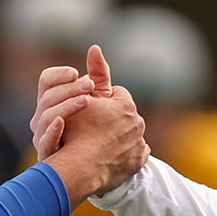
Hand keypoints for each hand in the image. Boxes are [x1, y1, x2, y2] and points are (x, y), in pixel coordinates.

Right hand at [30, 45, 114, 158]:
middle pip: (47, 98)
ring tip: (86, 100)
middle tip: (90, 85)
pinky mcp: (48, 156)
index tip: (75, 72)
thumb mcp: (99, 101)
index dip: (59, 75)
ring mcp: (42, 138)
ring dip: (65, 106)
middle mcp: (42, 119)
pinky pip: (44, 144)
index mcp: (51, 102)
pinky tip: (62, 122)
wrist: (95, 169)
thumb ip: (98, 76)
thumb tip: (95, 48)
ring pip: (45, 118)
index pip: (46, 81)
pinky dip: (52, 132)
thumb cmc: (96, 132)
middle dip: (69, 89)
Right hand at [45, 83, 148, 200]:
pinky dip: (124, 153)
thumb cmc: (77, 131)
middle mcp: (137, 123)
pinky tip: (110, 156)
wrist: (81, 168)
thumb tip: (95, 47)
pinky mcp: (138, 162)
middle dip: (112, 118)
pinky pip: (134, 154)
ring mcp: (139, 144)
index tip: (90, 108)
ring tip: (100, 142)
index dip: (101, 100)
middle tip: (94, 127)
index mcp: (126, 105)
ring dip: (119, 136)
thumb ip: (93, 73)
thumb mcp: (82, 97)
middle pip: (124, 115)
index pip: (117, 94)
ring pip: (130, 134)